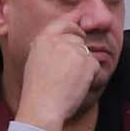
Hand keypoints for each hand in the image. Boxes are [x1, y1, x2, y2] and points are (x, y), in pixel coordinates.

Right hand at [14, 13, 105, 130]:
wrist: (42, 107)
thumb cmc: (37, 92)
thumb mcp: (34, 62)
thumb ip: (47, 48)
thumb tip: (61, 41)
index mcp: (43, 39)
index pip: (64, 23)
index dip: (74, 27)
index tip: (80, 32)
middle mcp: (58, 40)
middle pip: (78, 39)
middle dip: (78, 53)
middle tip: (69, 73)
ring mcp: (74, 49)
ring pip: (87, 54)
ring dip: (83, 67)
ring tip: (69, 82)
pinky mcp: (86, 61)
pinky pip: (95, 66)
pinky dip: (90, 77)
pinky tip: (77, 86)